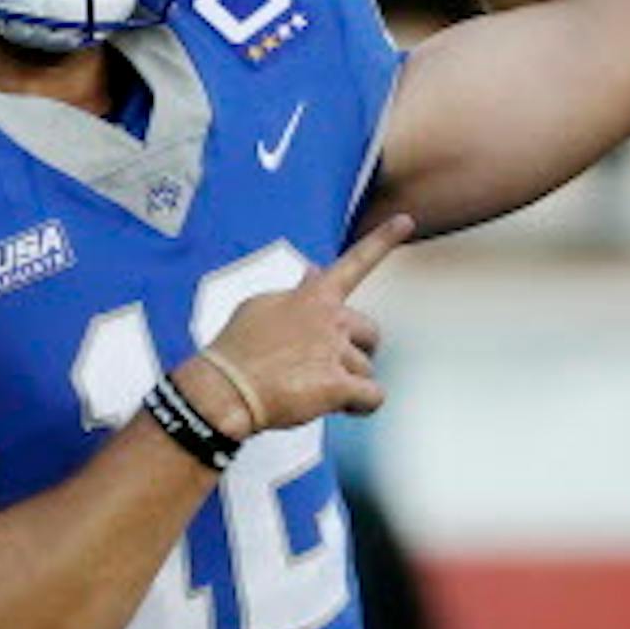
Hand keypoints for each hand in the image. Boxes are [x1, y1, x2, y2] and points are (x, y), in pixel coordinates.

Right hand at [185, 213, 414, 432]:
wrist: (224, 390)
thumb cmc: (236, 352)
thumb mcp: (259, 307)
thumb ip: (294, 291)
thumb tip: (313, 273)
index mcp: (312, 297)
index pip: (354, 262)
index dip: (382, 239)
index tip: (405, 221)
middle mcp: (329, 319)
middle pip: (370, 333)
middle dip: (357, 351)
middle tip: (330, 366)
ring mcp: (334, 351)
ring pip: (366, 370)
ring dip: (347, 384)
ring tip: (311, 389)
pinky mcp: (337, 385)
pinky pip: (372, 397)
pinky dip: (361, 406)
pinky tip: (342, 407)